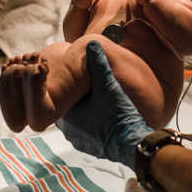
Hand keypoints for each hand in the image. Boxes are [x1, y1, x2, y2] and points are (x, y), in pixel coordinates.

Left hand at [55, 41, 151, 168]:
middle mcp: (69, 131)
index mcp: (67, 116)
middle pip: (68, 109)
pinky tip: (102, 114)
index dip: (66, 88)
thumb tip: (93, 43)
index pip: (60, 98)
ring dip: (84, 111)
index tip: (73, 79)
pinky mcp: (92, 148)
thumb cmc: (117, 115)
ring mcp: (80, 141)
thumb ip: (99, 64)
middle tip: (85, 87)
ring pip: (77, 121)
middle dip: (76, 98)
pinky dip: (92, 123)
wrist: (132, 144)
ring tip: (94, 99)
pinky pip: (87, 131)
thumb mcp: (108, 85)